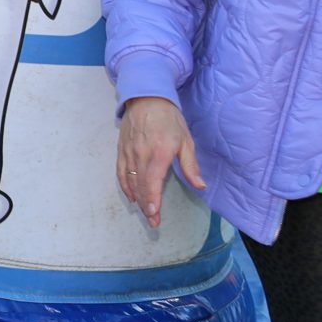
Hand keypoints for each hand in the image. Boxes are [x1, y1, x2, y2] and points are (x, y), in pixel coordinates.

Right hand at [118, 96, 204, 228]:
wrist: (146, 99)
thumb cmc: (169, 119)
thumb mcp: (186, 140)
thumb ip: (190, 165)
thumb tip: (200, 186)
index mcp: (159, 152)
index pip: (152, 181)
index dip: (152, 199)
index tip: (154, 214)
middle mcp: (141, 154)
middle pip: (140, 185)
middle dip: (146, 206)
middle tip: (152, 222)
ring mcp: (129, 153)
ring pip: (129, 181)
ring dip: (137, 198)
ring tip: (144, 212)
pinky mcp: (122, 150)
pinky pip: (121, 172)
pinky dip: (125, 186)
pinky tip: (131, 196)